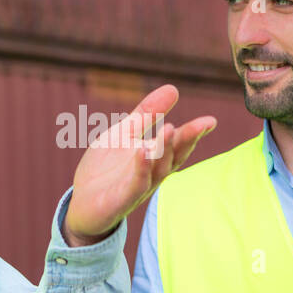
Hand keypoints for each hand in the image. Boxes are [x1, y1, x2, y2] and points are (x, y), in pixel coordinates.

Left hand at [62, 85, 215, 246]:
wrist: (81, 204)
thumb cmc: (106, 169)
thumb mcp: (125, 133)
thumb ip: (148, 114)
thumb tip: (174, 88)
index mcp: (156, 158)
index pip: (179, 145)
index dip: (194, 133)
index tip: (211, 121)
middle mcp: (152, 174)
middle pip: (174, 156)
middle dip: (187, 140)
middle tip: (201, 124)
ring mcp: (138, 188)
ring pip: (157, 170)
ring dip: (164, 150)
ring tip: (170, 128)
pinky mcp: (121, 200)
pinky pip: (135, 184)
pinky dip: (141, 168)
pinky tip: (143, 151)